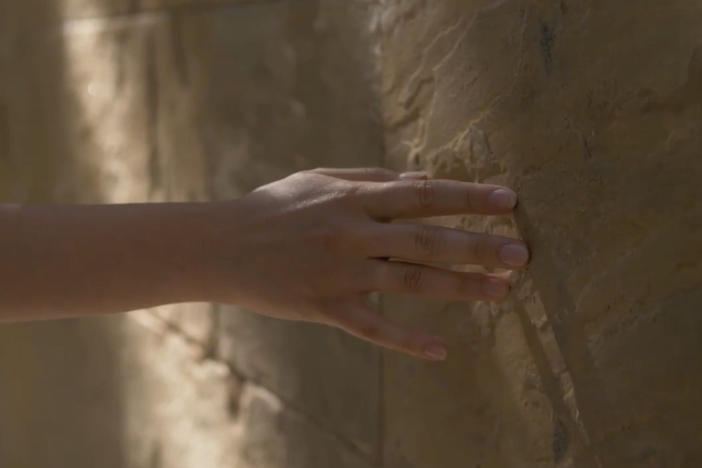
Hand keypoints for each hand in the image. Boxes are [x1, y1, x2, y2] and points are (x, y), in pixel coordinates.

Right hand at [206, 167, 528, 360]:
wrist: (221, 245)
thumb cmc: (273, 207)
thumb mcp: (319, 179)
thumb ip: (372, 177)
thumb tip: (423, 180)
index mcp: (352, 198)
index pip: (422, 195)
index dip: (467, 197)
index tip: (508, 201)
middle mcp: (352, 234)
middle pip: (426, 240)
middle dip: (477, 245)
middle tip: (521, 254)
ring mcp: (340, 273)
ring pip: (410, 282)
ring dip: (460, 287)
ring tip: (503, 293)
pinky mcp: (326, 307)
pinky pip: (374, 328)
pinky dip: (408, 340)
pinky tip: (441, 350)